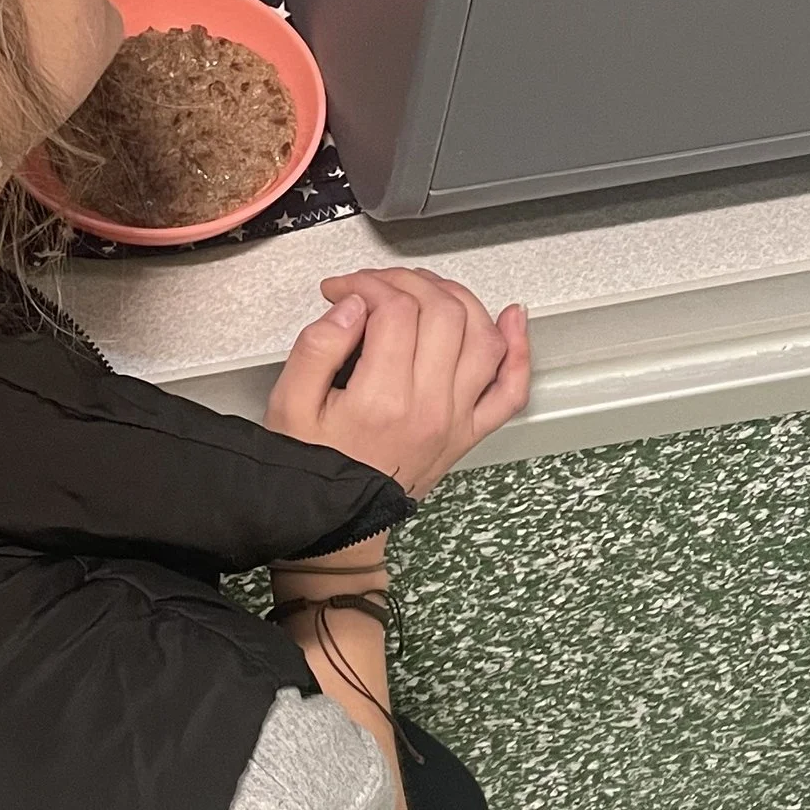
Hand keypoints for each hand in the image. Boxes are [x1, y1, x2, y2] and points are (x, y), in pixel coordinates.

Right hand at [265, 269, 529, 496]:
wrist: (339, 527)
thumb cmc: (313, 467)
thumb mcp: (289, 404)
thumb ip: (317, 346)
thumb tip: (355, 304)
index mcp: (382, 400)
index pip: (395, 311)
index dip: (366, 284)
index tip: (342, 289)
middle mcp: (430, 407)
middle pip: (443, 313)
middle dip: (408, 282)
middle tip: (376, 286)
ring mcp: (457, 420)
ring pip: (482, 336)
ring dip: (457, 298)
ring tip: (423, 290)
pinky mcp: (470, 432)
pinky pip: (511, 389)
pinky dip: (519, 350)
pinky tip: (512, 318)